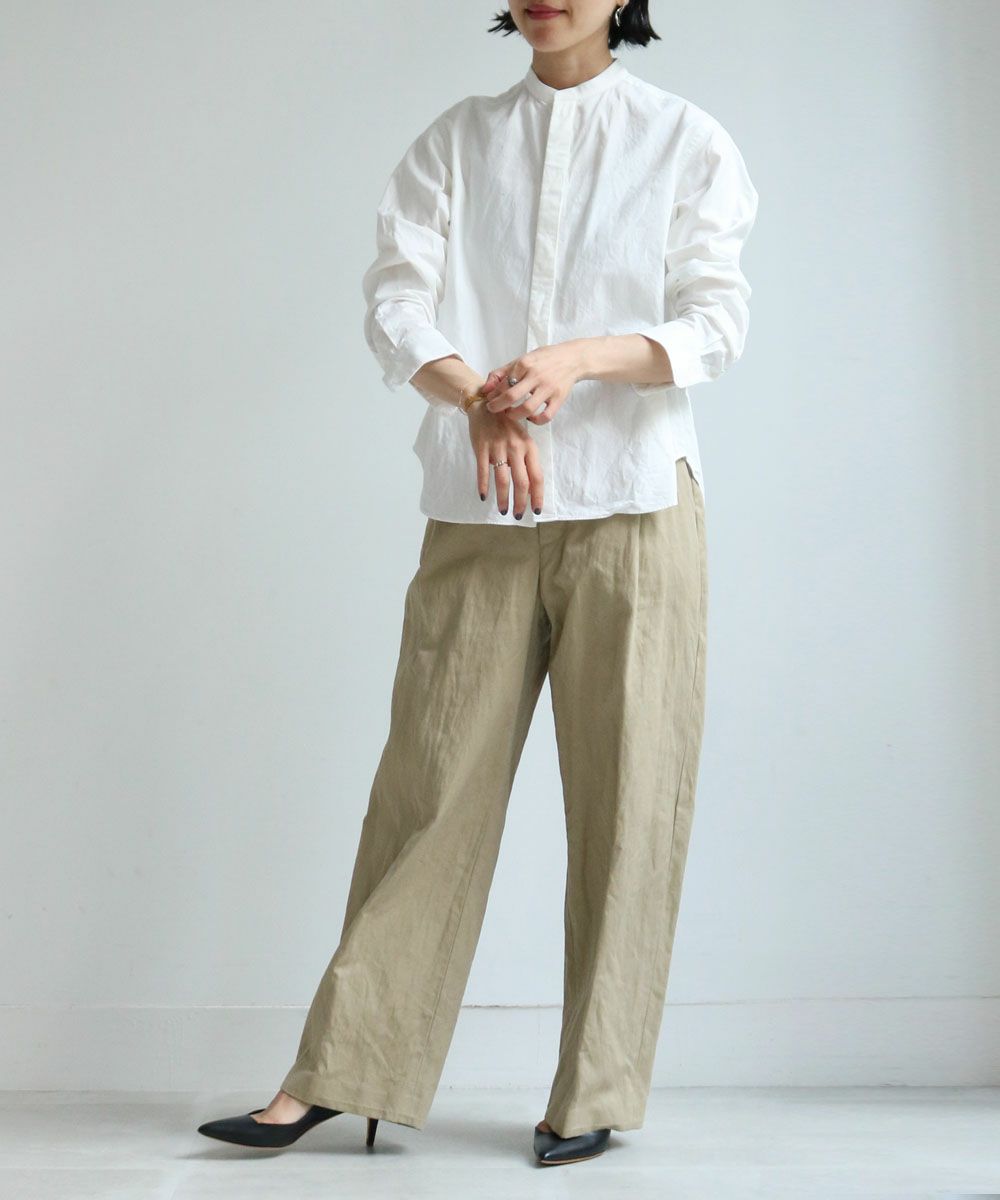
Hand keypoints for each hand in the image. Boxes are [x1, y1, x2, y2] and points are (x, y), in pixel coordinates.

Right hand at [467, 398, 544, 517]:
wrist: (486, 404)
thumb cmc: (506, 425)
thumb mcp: (522, 439)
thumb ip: (526, 460)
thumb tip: (529, 488)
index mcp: (529, 447)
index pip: (537, 476)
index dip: (537, 496)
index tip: (536, 510)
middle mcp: (516, 448)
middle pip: (521, 482)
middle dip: (520, 502)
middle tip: (518, 515)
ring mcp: (498, 447)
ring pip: (503, 480)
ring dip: (503, 499)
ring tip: (503, 511)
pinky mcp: (481, 447)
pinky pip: (483, 471)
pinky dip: (483, 485)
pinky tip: (483, 497)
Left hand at [482, 340, 585, 423]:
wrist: (572, 358)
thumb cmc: (543, 360)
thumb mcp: (522, 359)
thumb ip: (501, 373)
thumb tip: (485, 389)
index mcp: (525, 363)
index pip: (503, 383)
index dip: (493, 394)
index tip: (490, 400)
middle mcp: (536, 375)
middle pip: (511, 396)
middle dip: (497, 406)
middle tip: (493, 410)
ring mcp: (549, 388)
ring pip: (527, 409)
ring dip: (514, 415)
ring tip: (510, 414)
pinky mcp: (559, 399)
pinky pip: (545, 416)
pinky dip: (536, 421)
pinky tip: (531, 418)